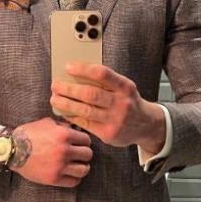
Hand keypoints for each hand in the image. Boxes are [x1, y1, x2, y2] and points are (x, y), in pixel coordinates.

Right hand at [8, 117, 92, 187]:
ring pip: (84, 169)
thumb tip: (77, 129)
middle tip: (79, 154)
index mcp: (64, 134)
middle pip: (88, 154)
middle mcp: (64, 150)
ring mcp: (59, 166)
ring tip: (78, 165)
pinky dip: (75, 178)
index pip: (86, 140)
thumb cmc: (29, 134)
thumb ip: (63, 125)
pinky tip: (71, 173)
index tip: (80, 143)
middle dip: (84, 153)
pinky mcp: (53, 178)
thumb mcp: (47, 122)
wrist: (13, 150)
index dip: (84, 141)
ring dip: (83, 166)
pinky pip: (73, 181)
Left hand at [50, 62, 165, 152]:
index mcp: (125, 87)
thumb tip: (77, 74)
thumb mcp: (123, 87)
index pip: (102, 74)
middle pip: (90, 94)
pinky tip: (64, 111)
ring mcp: (115, 120)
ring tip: (54, 98)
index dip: (83, 69)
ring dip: (66, 103)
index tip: (68, 67)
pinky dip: (72, 116)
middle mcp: (121, 103)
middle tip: (55, 85)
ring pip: (85, 110)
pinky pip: (85, 124)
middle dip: (69, 89)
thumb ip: (106, 81)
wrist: (146, 125)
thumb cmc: (128, 101)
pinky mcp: (108, 134)